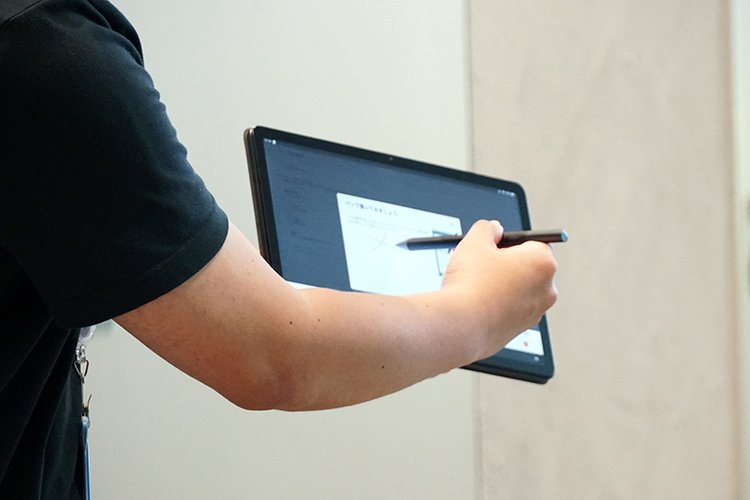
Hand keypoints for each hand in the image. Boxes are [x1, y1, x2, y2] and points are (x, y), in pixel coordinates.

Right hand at [440, 220, 557, 358]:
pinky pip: (510, 309)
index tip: (492, 246)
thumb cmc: (471, 284)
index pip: (533, 242)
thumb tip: (494, 229)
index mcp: (543, 262)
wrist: (460, 327)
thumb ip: (487, 228)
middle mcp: (547, 289)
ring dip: (501, 284)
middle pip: (528, 266)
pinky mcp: (521, 329)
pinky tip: (476, 303)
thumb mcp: (475, 241)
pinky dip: (497, 304)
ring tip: (475, 285)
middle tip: (481, 264)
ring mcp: (536, 312)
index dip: (509, 242)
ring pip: (518, 289)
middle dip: (507, 263)